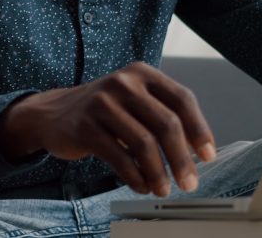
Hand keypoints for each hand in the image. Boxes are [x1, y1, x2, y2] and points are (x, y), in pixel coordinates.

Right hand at [0, 62, 215, 195]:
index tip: (208, 155)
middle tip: (190, 182)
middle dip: (182, 158)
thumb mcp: (134, 99)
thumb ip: (161, 114)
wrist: (53, 112)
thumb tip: (196, 149)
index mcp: (143, 72)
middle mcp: (125, 82)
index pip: (182, 99)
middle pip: (166, 122)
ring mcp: (103, 102)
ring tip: (163, 189)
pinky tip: (141, 185)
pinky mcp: (85, 127)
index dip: (199, 129)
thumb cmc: (104, 109)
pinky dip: (135, 176)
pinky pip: (118, 157)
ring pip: (143, 143)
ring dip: (159, 172)